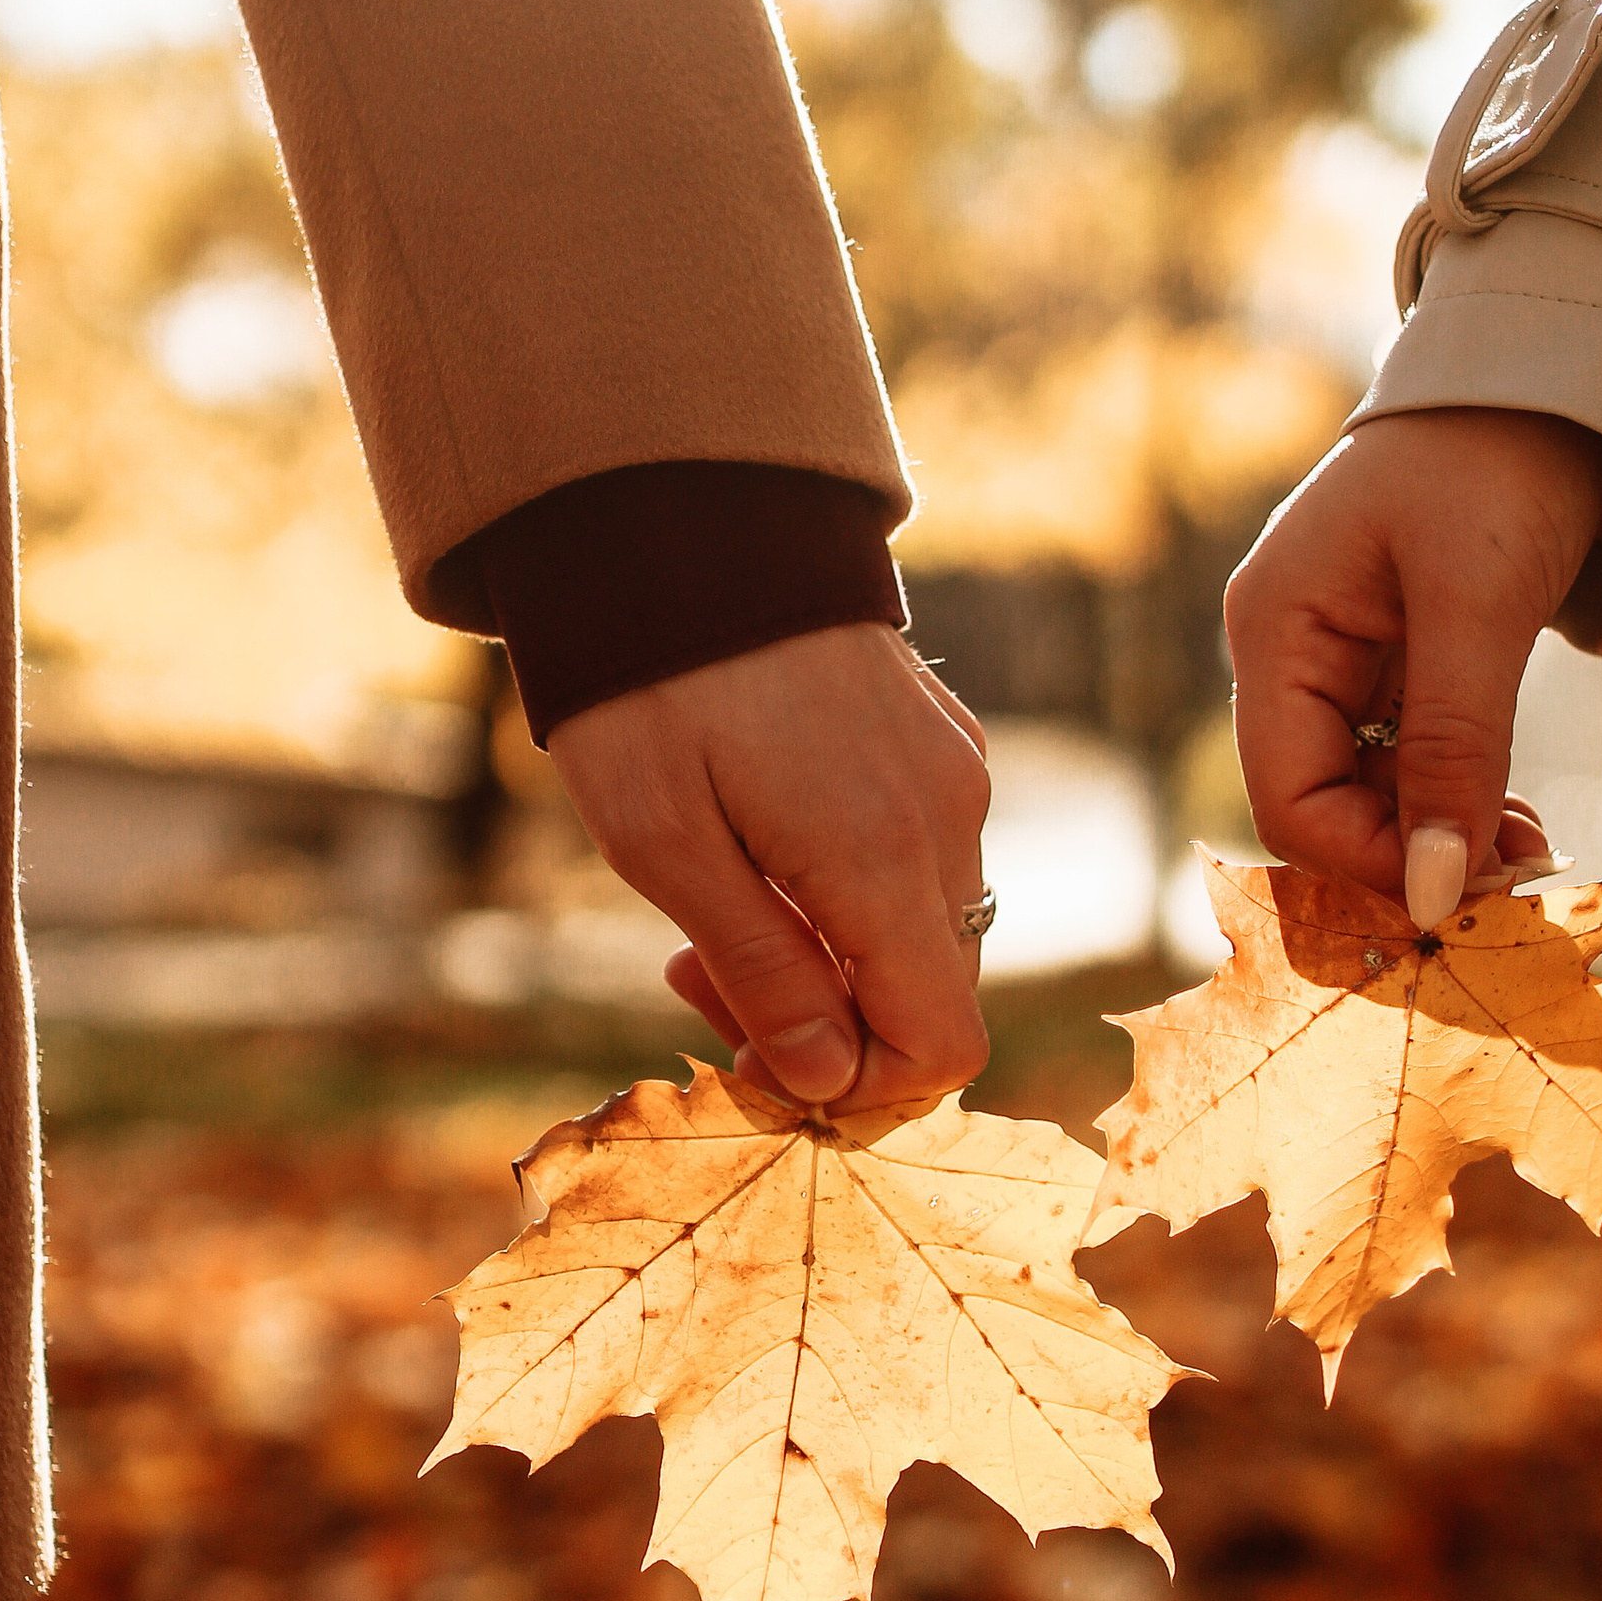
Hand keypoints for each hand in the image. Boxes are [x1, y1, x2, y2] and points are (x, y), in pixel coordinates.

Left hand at [546, 623, 991, 1112]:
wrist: (675, 513)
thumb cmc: (646, 681)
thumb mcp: (664, 843)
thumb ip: (759, 969)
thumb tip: (825, 1079)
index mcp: (882, 859)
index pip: (943, 1048)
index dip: (857, 1087)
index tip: (751, 1047)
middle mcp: (947, 820)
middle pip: (936, 997)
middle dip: (829, 1023)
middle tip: (697, 968)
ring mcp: (954, 773)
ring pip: (927, 933)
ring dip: (835, 955)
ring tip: (715, 895)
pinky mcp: (941, 740)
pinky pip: (924, 861)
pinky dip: (853, 890)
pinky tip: (762, 842)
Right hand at [1224, 408, 1601, 924]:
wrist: (1562, 378)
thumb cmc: (1501, 465)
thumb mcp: (1478, 610)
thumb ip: (1453, 752)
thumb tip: (1431, 894)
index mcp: (1274, 629)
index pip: (1287, 799)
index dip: (1366, 863)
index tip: (1460, 892)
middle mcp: (1289, 651)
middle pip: (1322, 806)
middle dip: (1409, 855)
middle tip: (1512, 881)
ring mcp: (1339, 657)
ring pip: (1370, 795)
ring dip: (1442, 835)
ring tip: (1530, 853)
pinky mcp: (1395, 662)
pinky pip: (1408, 763)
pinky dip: (1459, 798)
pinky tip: (1517, 818)